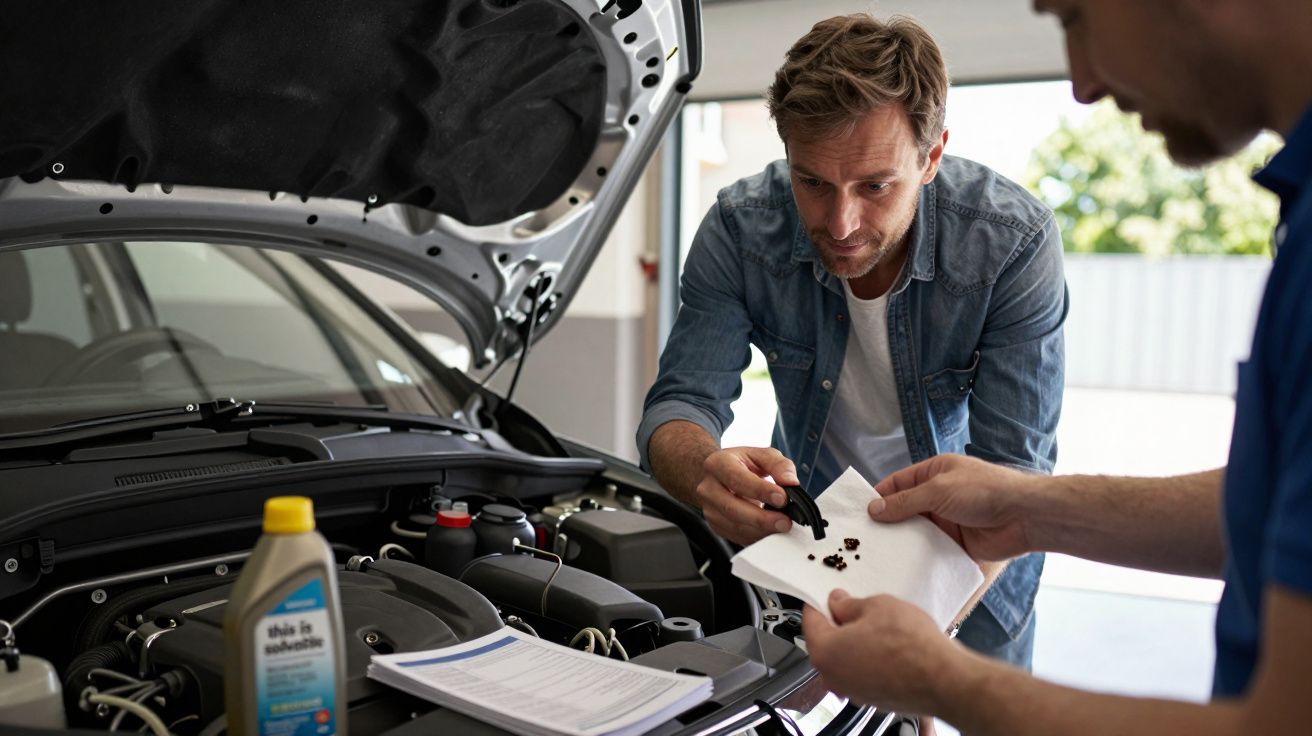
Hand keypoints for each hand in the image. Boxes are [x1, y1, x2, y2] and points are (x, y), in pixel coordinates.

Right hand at [695, 446, 797, 545]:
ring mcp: (709, 509)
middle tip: (784, 522)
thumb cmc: (742, 464)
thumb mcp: (761, 455)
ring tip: (781, 528)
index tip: (782, 498)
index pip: (738, 479)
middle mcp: (708, 487)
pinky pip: (737, 536)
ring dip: (760, 531)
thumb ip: (779, 465)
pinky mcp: (716, 525)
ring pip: (734, 526)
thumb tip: (791, 482)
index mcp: (718, 464)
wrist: (719, 475)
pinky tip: (770, 532)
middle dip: (761, 518)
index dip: (760, 490)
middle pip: (732, 508)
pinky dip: (756, 537)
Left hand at [802, 589, 961, 714]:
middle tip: (858, 607)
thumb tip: (839, 603)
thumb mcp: (876, 606)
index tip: (827, 595)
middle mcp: (833, 676)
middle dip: (839, 623)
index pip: (810, 620)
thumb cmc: (911, 646)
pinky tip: (889, 646)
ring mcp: (852, 691)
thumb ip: (849, 604)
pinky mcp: (872, 698)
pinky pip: (862, 671)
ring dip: (856, 641)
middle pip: (826, 641)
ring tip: (880, 626)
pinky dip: (869, 658)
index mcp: (825, 652)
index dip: (820, 602)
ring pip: (845, 658)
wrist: (944, 680)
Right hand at [870, 454, 1037, 561]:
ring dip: (900, 541)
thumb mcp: (938, 490)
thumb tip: (874, 509)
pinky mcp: (956, 542)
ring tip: (875, 554)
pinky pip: (930, 549)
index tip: (857, 513)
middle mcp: (939, 495)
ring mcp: (947, 520)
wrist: (1024, 517)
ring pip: (915, 531)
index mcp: (934, 473)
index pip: (898, 483)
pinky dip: (917, 556)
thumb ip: (904, 502)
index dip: (877, 496)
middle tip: (861, 538)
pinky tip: (900, 565)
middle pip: (904, 509)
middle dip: (886, 522)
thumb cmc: (985, 491)